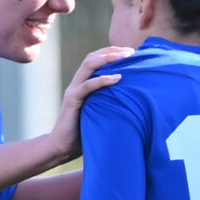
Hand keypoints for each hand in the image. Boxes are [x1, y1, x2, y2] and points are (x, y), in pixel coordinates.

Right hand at [43, 45, 131, 160]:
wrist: (63, 147)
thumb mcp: (102, 113)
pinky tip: (118, 78)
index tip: (130, 52)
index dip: (111, 53)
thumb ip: (111, 102)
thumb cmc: (85, 132)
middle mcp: (77, 84)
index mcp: (83, 84)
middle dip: (111, 51)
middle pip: (92, 58)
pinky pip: (87, 86)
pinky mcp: (72, 101)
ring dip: (107, 59)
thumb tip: (136, 100)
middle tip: (131, 51)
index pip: (95, 60)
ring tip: (125, 57)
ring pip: (88, 66)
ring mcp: (73, 91)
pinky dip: (102, 80)